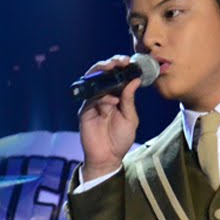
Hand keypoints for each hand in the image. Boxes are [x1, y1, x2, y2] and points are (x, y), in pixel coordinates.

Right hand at [77, 56, 141, 178]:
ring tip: (114, 72)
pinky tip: (111, 102)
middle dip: (109, 64)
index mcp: (116, 97)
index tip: (128, 61)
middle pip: (102, 75)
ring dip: (104, 75)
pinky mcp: (84, 111)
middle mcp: (103, 97)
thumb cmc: (120, 139)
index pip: (117, 76)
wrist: (108, 157)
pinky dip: (102, 98)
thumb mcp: (131, 118)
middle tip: (119, 61)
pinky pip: (90, 98)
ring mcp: (92, 103)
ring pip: (94, 82)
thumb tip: (134, 80)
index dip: (121, 67)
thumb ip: (129, 99)